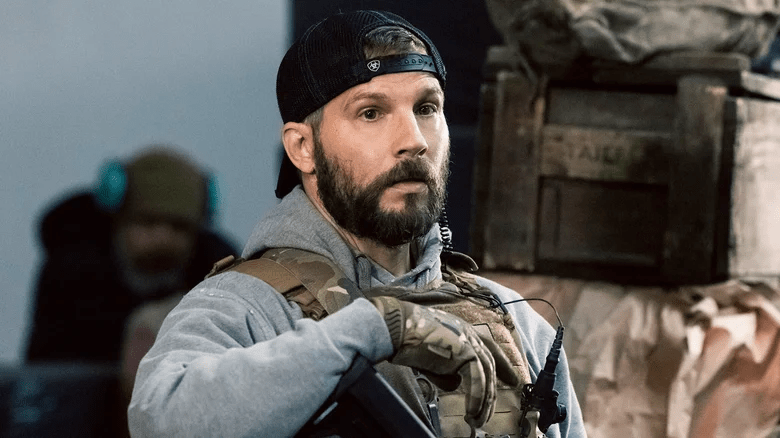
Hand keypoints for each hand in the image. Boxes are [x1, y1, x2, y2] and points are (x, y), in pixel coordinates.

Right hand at [370, 295, 519, 428]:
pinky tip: (470, 411)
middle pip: (490, 366)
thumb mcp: (431, 357)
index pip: (489, 349)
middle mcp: (470, 333)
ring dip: (483, 402)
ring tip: (476, 420)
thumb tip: (455, 384)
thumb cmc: (407, 338)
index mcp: (463, 331)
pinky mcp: (464, 351)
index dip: (503, 365)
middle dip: (492, 393)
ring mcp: (469, 340)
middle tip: (488, 414)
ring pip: (486, 376)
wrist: (398, 327)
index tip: (513, 380)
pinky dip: (475, 398)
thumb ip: (445, 370)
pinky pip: (477, 380)